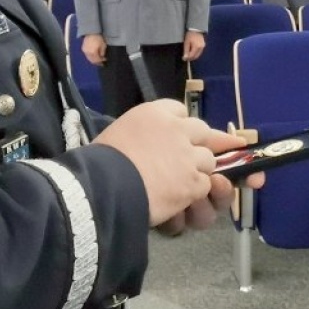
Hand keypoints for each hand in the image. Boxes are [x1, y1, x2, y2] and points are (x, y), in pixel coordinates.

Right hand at [82, 34, 106, 65]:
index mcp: (93, 52)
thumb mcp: (103, 45)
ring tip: (98, 60)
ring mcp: (85, 51)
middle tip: (101, 63)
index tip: (105, 60)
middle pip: (93, 61)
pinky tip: (94, 56)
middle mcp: (88, 53)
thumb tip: (102, 56)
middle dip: (97, 62)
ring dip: (94, 60)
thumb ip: (102, 52)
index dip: (101, 61)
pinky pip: (87, 56)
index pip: (97, 60)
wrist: (91, 33)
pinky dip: (91, 57)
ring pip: (89, 59)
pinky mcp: (83, 49)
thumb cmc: (98, 38)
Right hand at [92, 100, 260, 231]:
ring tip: (183, 182)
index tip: (182, 133)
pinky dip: (196, 193)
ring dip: (199, 171)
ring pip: (208, 161)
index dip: (182, 124)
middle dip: (201, 144)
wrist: (103, 186)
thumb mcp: (117, 133)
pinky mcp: (193, 182)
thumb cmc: (101, 160)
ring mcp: (188, 156)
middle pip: (202, 132)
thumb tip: (146, 143)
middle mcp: (177, 129)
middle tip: (199, 156)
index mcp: (154, 113)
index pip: (179, 110)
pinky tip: (182, 198)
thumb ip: (141, 133)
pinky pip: (205, 185)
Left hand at [182, 31, 205, 61]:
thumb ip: (186, 50)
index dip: (187, 58)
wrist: (196, 29)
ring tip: (188, 55)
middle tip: (185, 58)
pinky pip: (199, 52)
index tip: (183, 58)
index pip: (192, 56)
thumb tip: (185, 58)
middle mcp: (201, 48)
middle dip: (190, 58)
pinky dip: (195, 54)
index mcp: (196, 47)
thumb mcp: (186, 42)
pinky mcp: (203, 46)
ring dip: (193, 56)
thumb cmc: (190, 35)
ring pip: (198, 55)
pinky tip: (192, 52)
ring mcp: (203, 47)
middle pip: (195, 57)